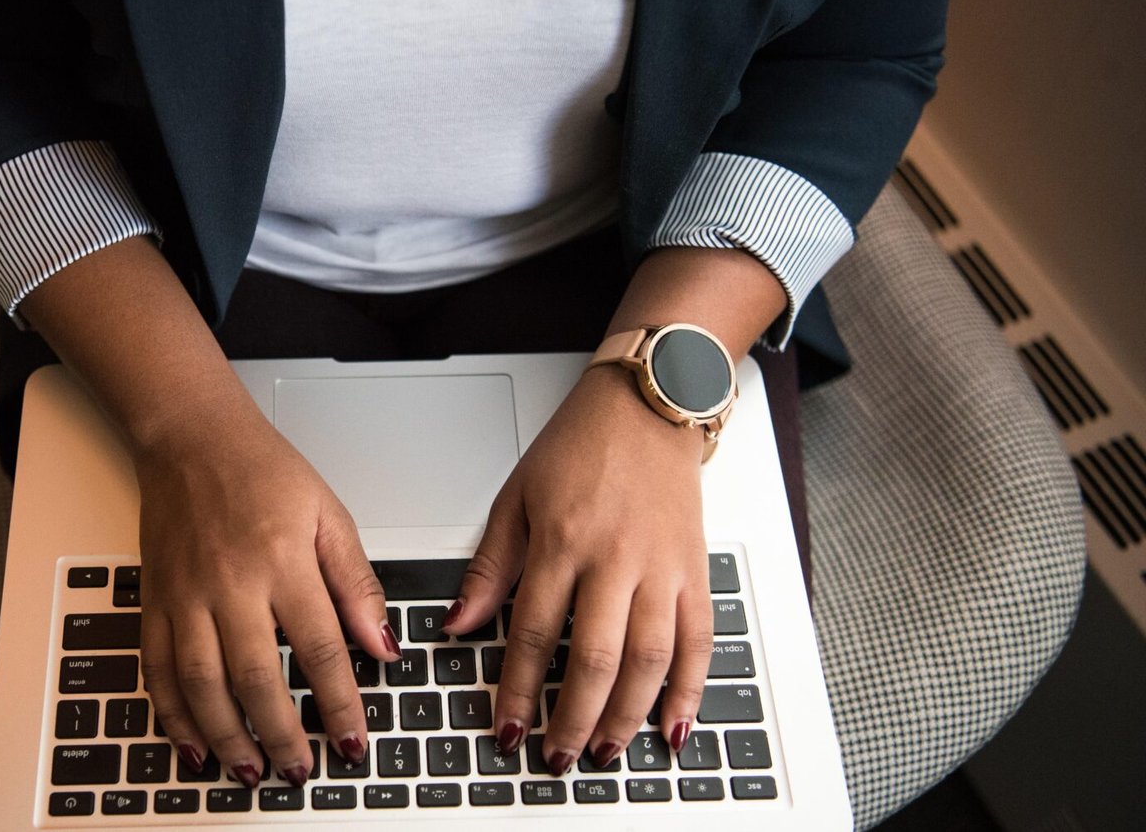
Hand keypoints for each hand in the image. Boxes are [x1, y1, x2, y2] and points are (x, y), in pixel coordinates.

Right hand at [134, 410, 400, 787]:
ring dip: (226, 736)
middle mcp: (231, 582)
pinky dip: (171, 712)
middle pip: (257, 677)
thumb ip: (357, 584)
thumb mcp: (330, 515)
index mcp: (283, 560)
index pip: (319, 649)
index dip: (340, 704)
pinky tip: (191, 743)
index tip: (353, 741)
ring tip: (250, 770)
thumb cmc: (262, 470)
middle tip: (300, 771)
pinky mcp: (155, 599)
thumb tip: (383, 644)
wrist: (191, 437)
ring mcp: (186, 594)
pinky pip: (157, 667)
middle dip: (282, 735)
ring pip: (203, 683)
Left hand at [441, 367, 714, 773]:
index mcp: (562, 540)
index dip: (519, 688)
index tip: (509, 725)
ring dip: (626, 716)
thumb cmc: (580, 446)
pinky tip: (674, 725)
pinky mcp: (695, 569)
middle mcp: (615, 558)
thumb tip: (459, 624)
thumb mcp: (516, 497)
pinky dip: (690, 689)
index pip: (534, 632)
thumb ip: (490, 567)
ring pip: (648, 659)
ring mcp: (662, 567)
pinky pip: (700, 640)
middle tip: (555, 755)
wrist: (648, 404)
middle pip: (594, 658)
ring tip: (604, 751)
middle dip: (573, 718)